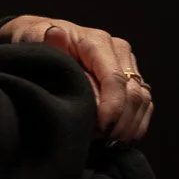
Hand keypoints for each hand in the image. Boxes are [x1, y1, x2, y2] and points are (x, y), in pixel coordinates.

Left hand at [0, 15, 153, 144]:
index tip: (102, 127)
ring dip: (129, 125)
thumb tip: (56, 36)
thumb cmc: (37, 41)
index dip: (112, 105)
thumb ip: (47, 43)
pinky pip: (144, 105)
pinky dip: (136, 125)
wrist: (42, 40)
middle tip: (104, 141)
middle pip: (132, 92)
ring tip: (111, 143)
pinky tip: (122, 140)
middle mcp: (118, 51)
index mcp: (97, 41)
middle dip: (121, 120)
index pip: (114, 77)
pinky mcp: (131, 80)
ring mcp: (127, 66)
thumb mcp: (34, 38)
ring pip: (142, 100)